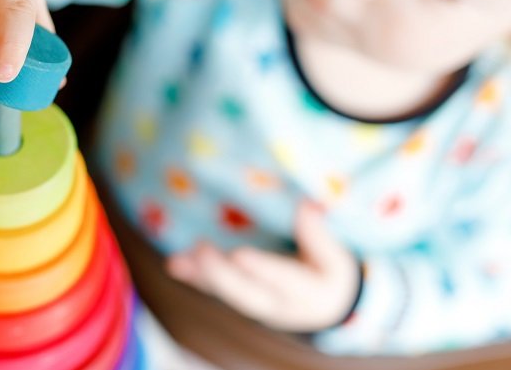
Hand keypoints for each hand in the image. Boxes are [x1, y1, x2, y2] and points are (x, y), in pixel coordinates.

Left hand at [166, 201, 359, 331]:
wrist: (324, 306)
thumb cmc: (329, 274)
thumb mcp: (335, 258)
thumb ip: (319, 236)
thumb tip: (306, 205)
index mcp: (307, 292)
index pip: (283, 280)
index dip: (261, 269)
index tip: (240, 255)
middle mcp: (278, 304)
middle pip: (247, 293)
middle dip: (222, 274)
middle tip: (201, 251)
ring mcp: (257, 303)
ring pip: (227, 293)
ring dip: (202, 277)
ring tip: (178, 262)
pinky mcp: (241, 297)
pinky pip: (217, 290)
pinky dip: (195, 277)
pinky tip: (175, 264)